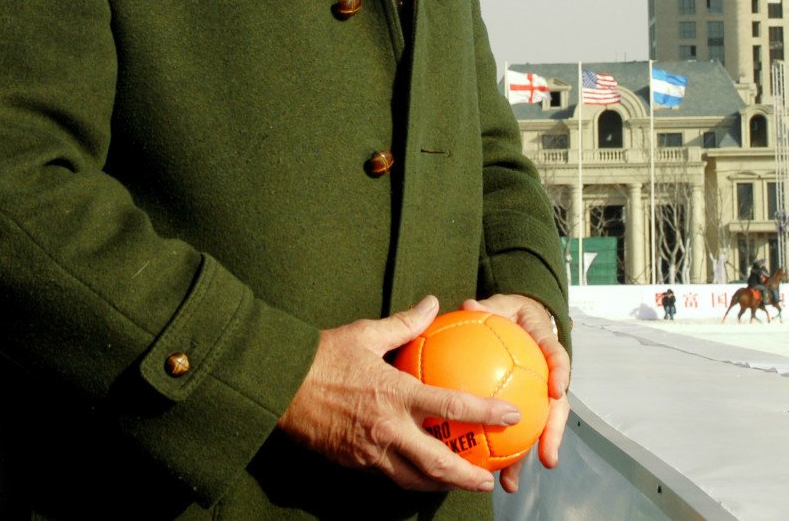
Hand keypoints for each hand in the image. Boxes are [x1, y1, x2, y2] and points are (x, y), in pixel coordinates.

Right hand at [276, 296, 518, 493]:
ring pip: (413, 480)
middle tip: (489, 479)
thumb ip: (405, 323)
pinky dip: (410, 479)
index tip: (512, 416)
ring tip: (459, 484)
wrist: (276, 387)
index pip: (450, 407)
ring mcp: (369, 451)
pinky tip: (420, 476)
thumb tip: (433, 304)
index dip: (485, 413)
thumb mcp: (365, 333)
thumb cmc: (321, 356)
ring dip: (440, 485)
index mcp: (395, 394)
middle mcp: (386, 429)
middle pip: (436, 464)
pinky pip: (388, 477)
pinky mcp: (353, 463)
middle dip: (467, 476)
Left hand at [459, 294, 570, 493]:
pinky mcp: (524, 407)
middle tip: (547, 457)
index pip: (558, 357)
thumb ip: (488, 307)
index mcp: (546, 346)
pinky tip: (486, 472)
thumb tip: (470, 306)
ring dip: (527, 455)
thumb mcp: (502, 305)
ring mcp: (539, 395)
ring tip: (511, 481)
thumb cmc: (512, 313)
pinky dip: (504, 452)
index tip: (557, 390)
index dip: (559, 373)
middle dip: (553, 433)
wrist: (522, 320)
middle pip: (556, 407)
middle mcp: (548, 376)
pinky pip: (516, 429)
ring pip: (538, 426)